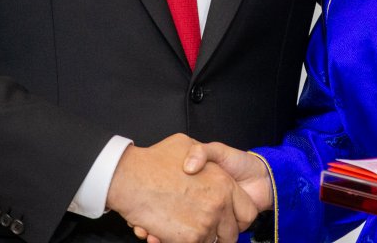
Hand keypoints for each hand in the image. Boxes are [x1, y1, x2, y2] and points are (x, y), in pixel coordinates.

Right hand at [106, 133, 257, 242]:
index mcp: (224, 183)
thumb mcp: (185, 144)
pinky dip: (182, 242)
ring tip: (183, 228)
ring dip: (200, 239)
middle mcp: (219, 204)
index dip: (238, 218)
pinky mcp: (189, 239)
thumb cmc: (155, 160)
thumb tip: (202, 166)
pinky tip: (169, 233)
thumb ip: (201, 155)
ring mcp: (205, 223)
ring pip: (211, 242)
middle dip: (220, 235)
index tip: (228, 221)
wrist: (130, 178)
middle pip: (232, 234)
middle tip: (205, 230)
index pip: (246, 211)